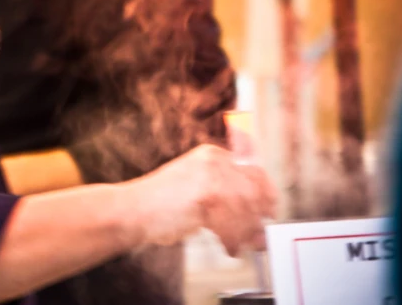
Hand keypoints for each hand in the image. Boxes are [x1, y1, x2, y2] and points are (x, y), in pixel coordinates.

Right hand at [120, 144, 276, 255]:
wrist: (132, 210)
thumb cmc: (162, 204)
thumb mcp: (196, 186)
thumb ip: (227, 194)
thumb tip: (261, 216)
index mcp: (212, 154)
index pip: (255, 170)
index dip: (266, 193)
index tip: (270, 211)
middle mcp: (214, 160)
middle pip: (255, 191)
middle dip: (257, 218)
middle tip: (258, 239)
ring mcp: (210, 175)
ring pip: (245, 210)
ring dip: (244, 233)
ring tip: (237, 245)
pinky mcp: (206, 194)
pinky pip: (232, 223)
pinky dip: (232, 240)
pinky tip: (227, 247)